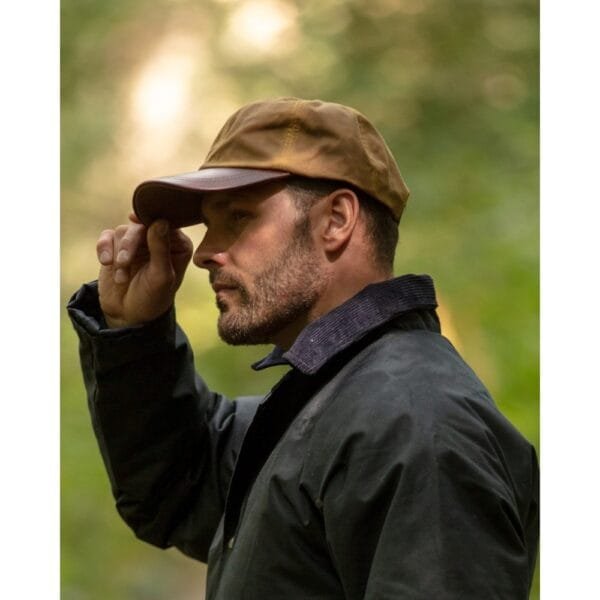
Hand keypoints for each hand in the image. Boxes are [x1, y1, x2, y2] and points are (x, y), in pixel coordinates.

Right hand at [96, 213, 193, 327]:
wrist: (128, 314)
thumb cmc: (153, 298)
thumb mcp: (161, 277)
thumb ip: (161, 249)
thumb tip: (160, 221)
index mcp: (177, 244)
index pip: (166, 223)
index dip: (151, 222)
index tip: (137, 222)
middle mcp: (158, 239)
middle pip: (141, 225)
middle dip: (130, 244)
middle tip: (124, 262)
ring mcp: (136, 242)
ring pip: (122, 231)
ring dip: (118, 254)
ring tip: (121, 277)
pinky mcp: (116, 247)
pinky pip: (107, 236)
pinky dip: (104, 248)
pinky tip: (106, 262)